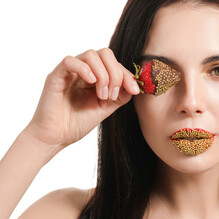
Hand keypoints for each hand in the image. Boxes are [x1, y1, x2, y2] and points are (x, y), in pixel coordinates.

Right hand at [24, 48, 138, 156]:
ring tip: (102, 95)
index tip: (135, 90)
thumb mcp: (106, 108)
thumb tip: (133, 86)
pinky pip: (70, 61)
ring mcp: (69, 72)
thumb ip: (120, 96)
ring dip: (103, 75)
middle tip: (112, 95)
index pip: (114, 64)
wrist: (56, 137)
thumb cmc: (77, 122)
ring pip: (91, 55)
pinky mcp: (56, 76)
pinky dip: (84, 69)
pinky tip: (91, 82)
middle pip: (105, 54)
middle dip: (115, 73)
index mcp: (95, 76)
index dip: (127, 75)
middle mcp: (83, 71)